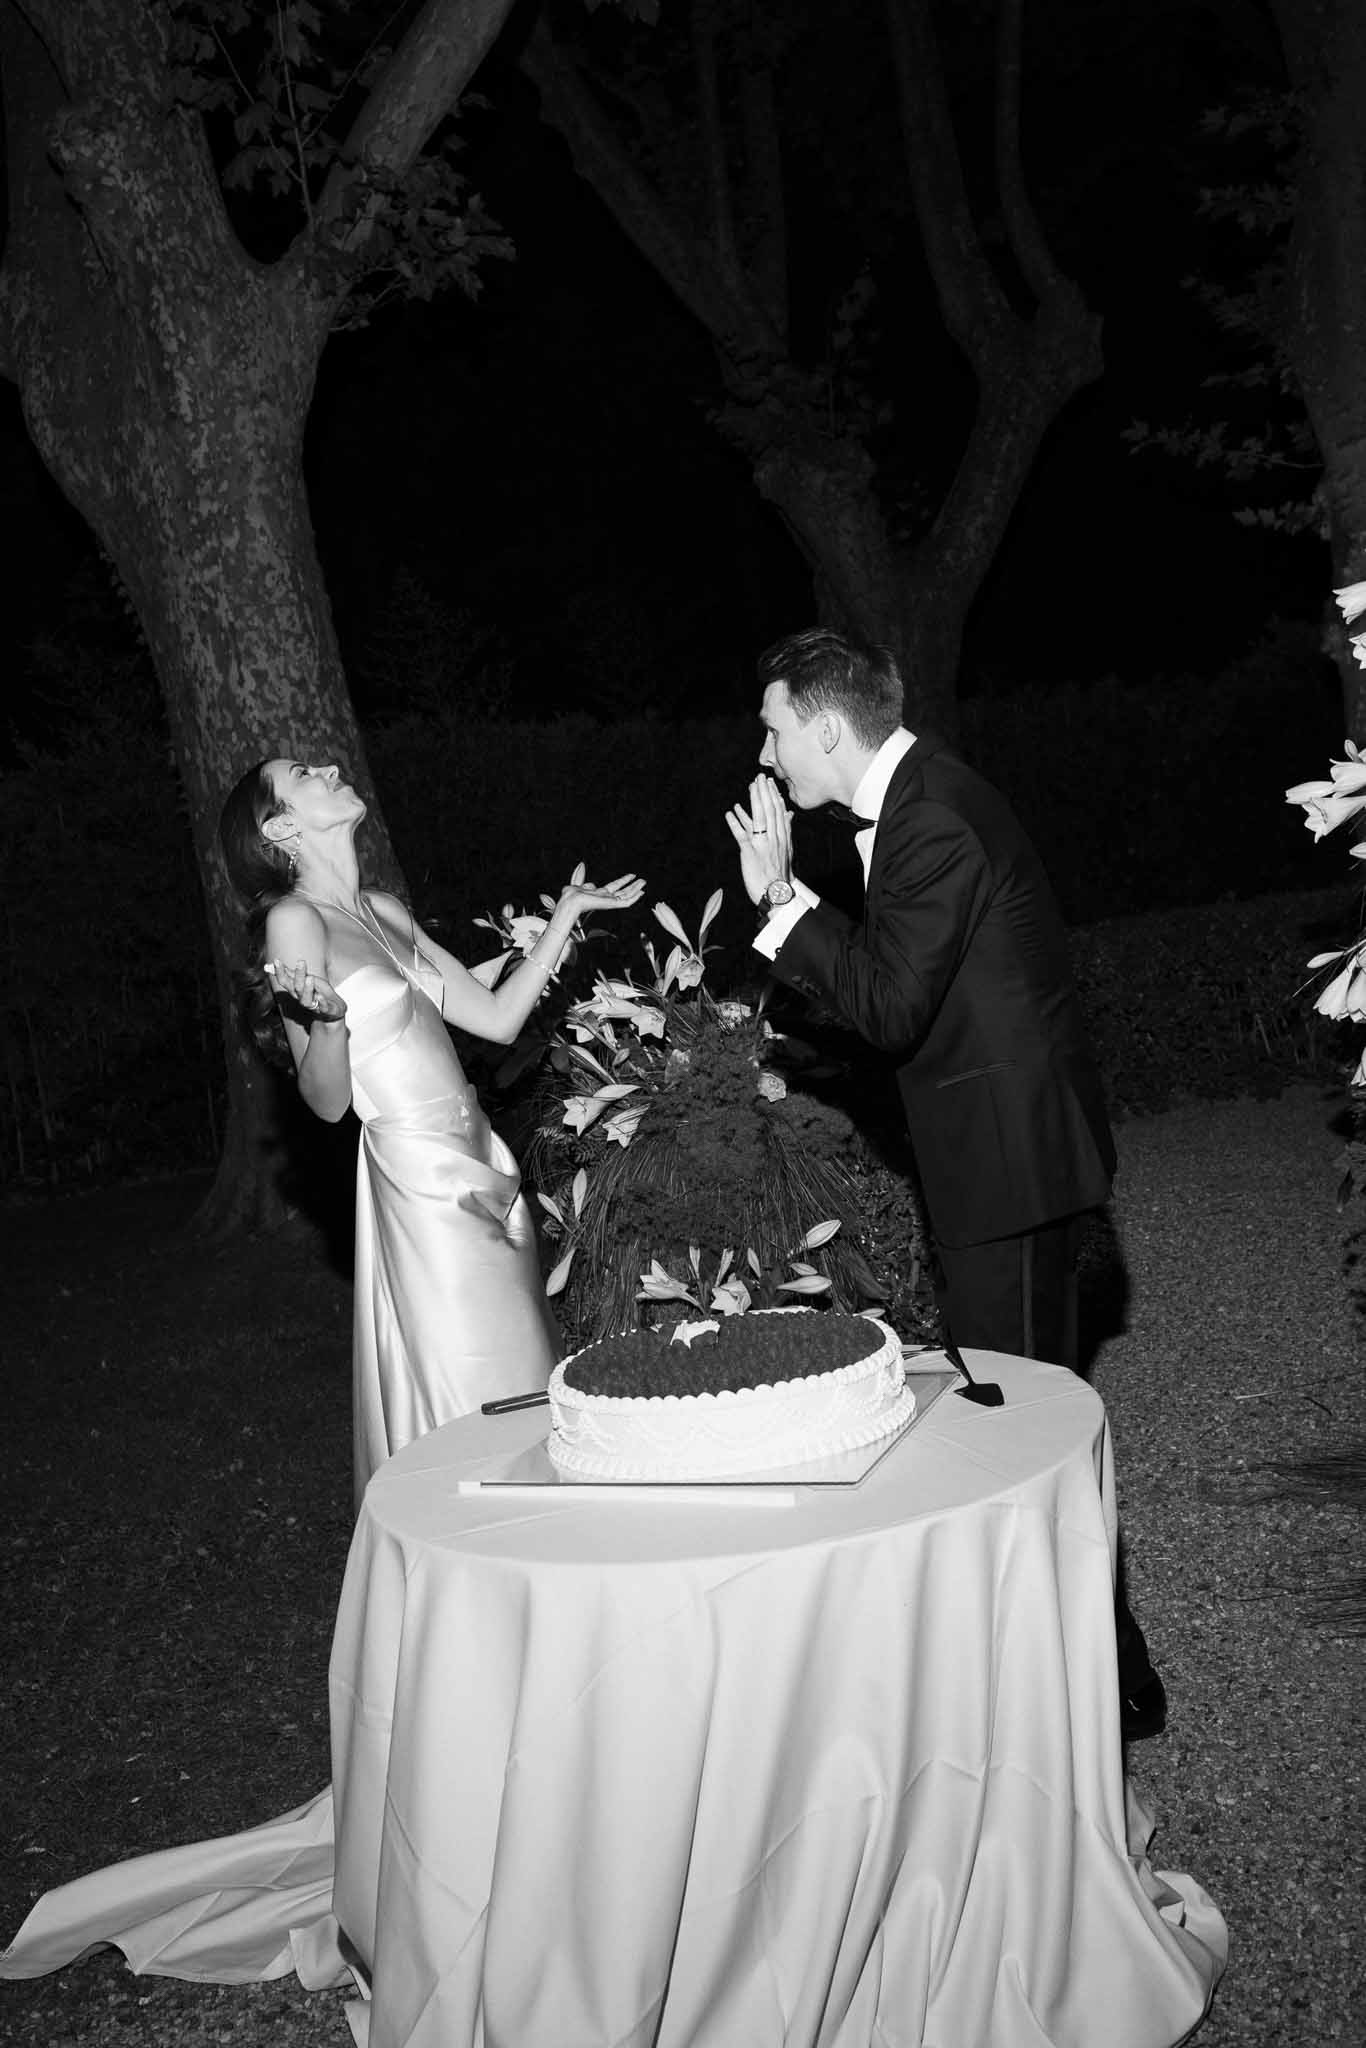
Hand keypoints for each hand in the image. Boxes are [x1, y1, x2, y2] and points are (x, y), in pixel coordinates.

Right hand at [265, 958, 346, 1023]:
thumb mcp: (306, 979)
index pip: (284, 981)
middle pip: (296, 988)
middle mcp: (301, 998)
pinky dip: (321, 1002)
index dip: (280, 972)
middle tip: (301, 961)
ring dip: (307, 989)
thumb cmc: (317, 991)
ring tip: (310, 978)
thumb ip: (291, 973)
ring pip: (306, 1000)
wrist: (333, 1008)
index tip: (276, 960)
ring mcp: (313, 1006)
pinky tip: (320, 996)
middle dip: (298, 975)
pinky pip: (322, 1008)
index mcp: (295, 990)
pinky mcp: (325, 1010)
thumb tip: (274, 962)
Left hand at [556, 872, 647, 920]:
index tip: (631, 876)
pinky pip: (626, 902)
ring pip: (626, 897)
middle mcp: (606, 898)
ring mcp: (609, 902)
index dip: (624, 881)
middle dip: (633, 886)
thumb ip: (580, 874)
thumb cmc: (571, 895)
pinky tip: (640, 892)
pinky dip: (634, 898)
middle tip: (642, 880)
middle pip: (623, 892)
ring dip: (635, 890)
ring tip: (643, 883)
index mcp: (598, 893)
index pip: (615, 887)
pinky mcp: (612, 905)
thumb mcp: (577, 881)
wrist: (571, 900)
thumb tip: (582, 863)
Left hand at [724, 775, 792, 904]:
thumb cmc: (780, 873)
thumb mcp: (787, 849)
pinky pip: (742, 835)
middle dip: (764, 792)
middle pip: (769, 811)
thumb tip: (789, 814)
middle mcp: (774, 838)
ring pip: (759, 819)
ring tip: (749, 787)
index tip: (769, 783)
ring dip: (753, 802)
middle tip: (759, 777)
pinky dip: (735, 823)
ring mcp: (762, 845)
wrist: (778, 893)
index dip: (774, 796)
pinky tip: (729, 813)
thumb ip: (786, 829)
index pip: (779, 812)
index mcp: (782, 837)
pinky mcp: (750, 853)